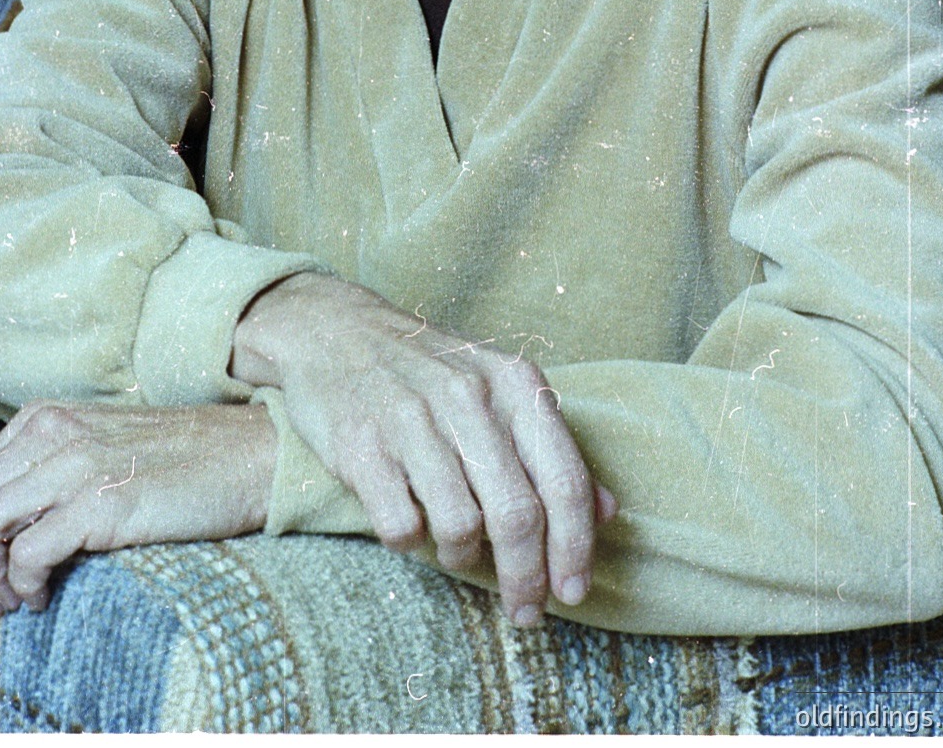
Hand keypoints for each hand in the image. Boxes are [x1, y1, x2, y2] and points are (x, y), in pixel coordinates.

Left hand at [0, 400, 276, 618]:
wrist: (251, 455)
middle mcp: (53, 432)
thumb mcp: (102, 448)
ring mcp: (76, 464)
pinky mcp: (102, 502)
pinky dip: (24, 586)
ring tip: (15, 602)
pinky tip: (44, 597)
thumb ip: (50, 471)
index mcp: (46, 417)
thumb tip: (2, 533)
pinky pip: (27, 554)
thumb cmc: (184, 460)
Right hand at [230, 273, 616, 625]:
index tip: (573, 592)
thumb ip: (552, 448)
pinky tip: (410, 522)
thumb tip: (608, 511)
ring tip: (458, 550)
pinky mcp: (361, 446)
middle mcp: (468, 398)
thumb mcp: (499, 388)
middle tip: (525, 610)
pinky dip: (410, 541)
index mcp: (514, 383)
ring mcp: (411, 420)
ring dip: (463, 557)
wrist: (334, 331)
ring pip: (460, 526)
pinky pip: (400, 526)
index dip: (574, 548)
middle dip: (526, 578)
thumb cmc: (429, 372)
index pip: (562, 481)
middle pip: (517, 515)